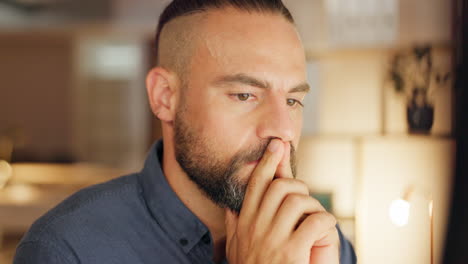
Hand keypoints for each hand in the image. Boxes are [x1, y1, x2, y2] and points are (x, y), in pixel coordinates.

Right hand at [225, 139, 339, 263]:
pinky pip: (316, 221)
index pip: (255, 184)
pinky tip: (324, 230)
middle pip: (280, 187)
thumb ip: (235, 225)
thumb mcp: (237, 248)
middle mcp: (255, 228)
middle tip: (305, 198)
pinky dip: (326, 221)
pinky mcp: (291, 254)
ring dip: (314, 206)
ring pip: (299, 201)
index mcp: (244, 224)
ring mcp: (272, 240)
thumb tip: (230, 206)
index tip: (277, 145)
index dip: (268, 162)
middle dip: (299, 186)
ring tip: (316, 218)